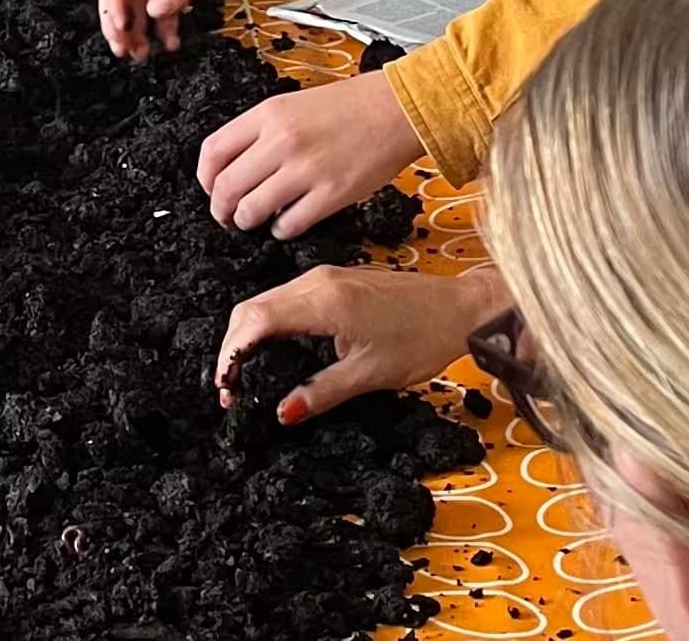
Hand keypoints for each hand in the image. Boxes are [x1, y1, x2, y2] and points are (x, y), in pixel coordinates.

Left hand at [198, 71, 423, 238]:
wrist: (395, 109)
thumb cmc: (348, 106)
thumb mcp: (292, 104)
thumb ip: (260, 132)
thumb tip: (233, 168)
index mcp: (267, 114)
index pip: (213, 151)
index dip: (205, 178)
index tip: (210, 188)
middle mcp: (281, 141)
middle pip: (226, 187)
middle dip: (221, 209)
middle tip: (227, 216)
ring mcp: (305, 170)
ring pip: (251, 210)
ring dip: (247, 222)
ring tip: (255, 220)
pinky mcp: (331, 195)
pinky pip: (288, 225)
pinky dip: (280, 230)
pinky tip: (286, 223)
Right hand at [215, 265, 513, 422]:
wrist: (460, 308)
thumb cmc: (422, 339)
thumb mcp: (370, 375)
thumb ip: (321, 392)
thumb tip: (282, 413)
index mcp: (323, 301)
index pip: (255, 319)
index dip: (231, 353)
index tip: (227, 387)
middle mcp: (317, 281)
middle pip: (253, 307)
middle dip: (233, 346)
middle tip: (231, 388)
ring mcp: (325, 277)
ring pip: (268, 300)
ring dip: (249, 335)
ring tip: (246, 374)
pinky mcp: (334, 280)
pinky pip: (287, 297)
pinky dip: (269, 324)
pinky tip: (273, 350)